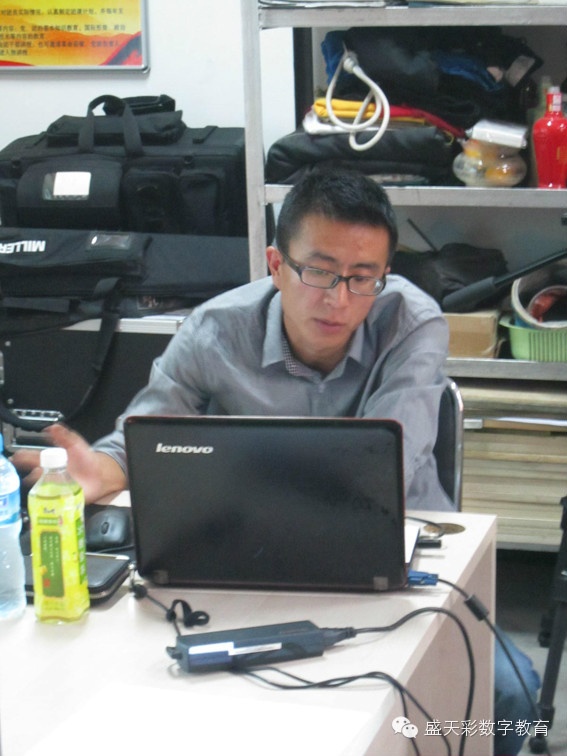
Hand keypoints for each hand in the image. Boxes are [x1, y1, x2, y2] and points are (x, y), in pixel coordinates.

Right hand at [11, 424, 125, 503]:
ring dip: (39, 488)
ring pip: (40, 489)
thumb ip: (64, 436)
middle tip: (28, 475)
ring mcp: (55, 487)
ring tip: (40, 487)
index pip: (32, 459)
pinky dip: (49, 501)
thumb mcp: (76, 445)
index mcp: (51, 461)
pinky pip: (52, 501)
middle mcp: (49, 475)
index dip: (23, 457)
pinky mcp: (62, 498)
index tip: (17, 457)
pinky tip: (50, 498)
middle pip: (33, 476)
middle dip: (28, 476)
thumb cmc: (86, 459)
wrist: (101, 474)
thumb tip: (52, 427)